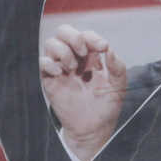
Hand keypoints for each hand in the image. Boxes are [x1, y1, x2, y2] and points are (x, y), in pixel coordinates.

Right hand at [39, 25, 126, 160]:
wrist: (94, 129)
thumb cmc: (106, 106)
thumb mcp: (118, 85)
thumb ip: (117, 66)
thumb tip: (109, 50)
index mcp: (91, 57)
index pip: (86, 35)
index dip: (93, 37)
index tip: (103, 47)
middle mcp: (74, 59)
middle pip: (63, 32)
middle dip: (73, 37)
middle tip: (83, 52)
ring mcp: (60, 69)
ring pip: (51, 44)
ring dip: (63, 51)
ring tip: (73, 67)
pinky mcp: (50, 81)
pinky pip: (41, 63)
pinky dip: (49, 62)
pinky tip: (60, 72)